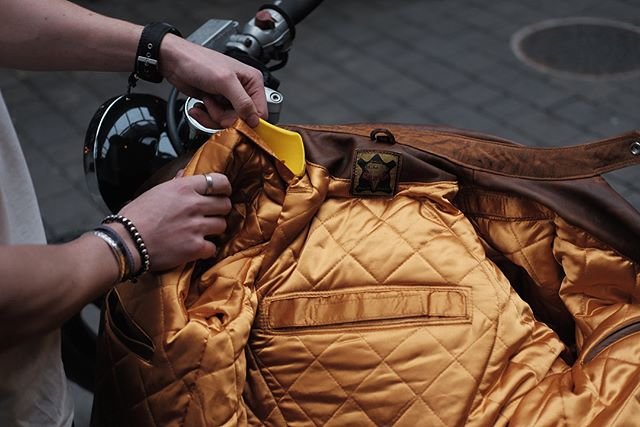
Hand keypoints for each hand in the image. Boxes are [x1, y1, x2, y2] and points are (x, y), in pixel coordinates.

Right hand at [117, 173, 231, 271]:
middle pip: (225, 204)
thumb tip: (185, 173)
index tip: (221, 193)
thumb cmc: (135, 216)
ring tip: (200, 232)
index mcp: (184, 188)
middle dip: (219, 210)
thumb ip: (176, 183)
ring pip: (222, 225)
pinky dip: (205, 249)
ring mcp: (196, 227)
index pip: (220, 182)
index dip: (223, 188)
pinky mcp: (195, 247)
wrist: (125, 242)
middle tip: (210, 215)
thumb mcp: (155, 192)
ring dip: (213, 229)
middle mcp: (193, 205)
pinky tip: (195, 247)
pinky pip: (213, 247)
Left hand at [159, 35, 267, 127]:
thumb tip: (255, 119)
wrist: (175, 62)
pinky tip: (201, 105)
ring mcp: (229, 99)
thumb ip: (243, 102)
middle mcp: (243, 91)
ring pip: (228, 122)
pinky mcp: (217, 104)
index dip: (247, 120)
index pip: (260, 112)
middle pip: (242, 120)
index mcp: (252, 82)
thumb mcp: (224, 81)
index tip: (234, 121)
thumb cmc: (199, 62)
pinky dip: (206, 116)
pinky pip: (216, 120)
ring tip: (207, 100)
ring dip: (213, 115)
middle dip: (225, 117)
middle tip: (214, 104)